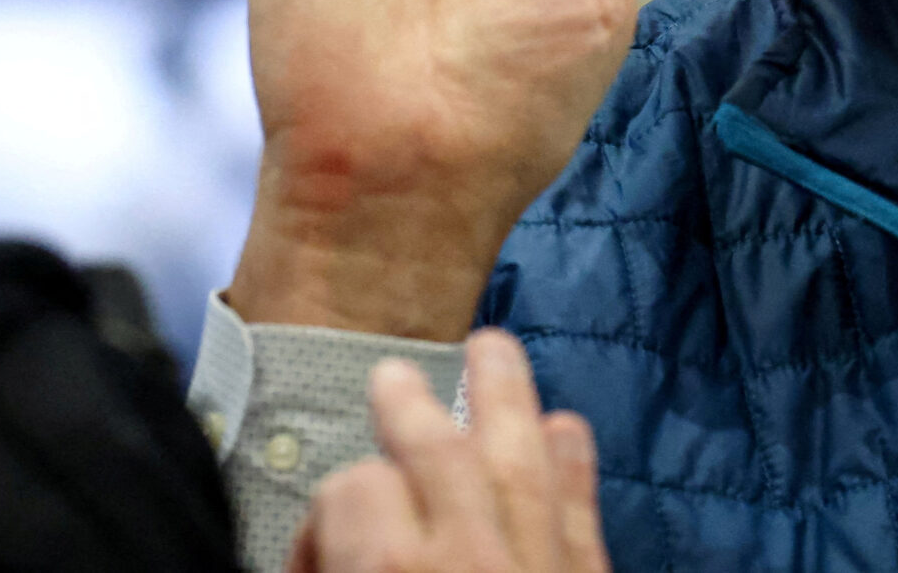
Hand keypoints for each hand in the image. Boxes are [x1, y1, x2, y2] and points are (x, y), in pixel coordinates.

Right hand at [285, 330, 611, 572]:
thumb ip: (333, 560)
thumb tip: (313, 547)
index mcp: (391, 570)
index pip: (351, 489)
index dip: (325, 513)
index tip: (316, 552)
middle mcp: (468, 557)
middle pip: (440, 451)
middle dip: (412, 409)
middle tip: (391, 378)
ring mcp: (540, 567)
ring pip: (523, 462)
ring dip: (505, 399)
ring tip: (490, 347)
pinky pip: (583, 516)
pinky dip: (573, 471)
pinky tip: (566, 430)